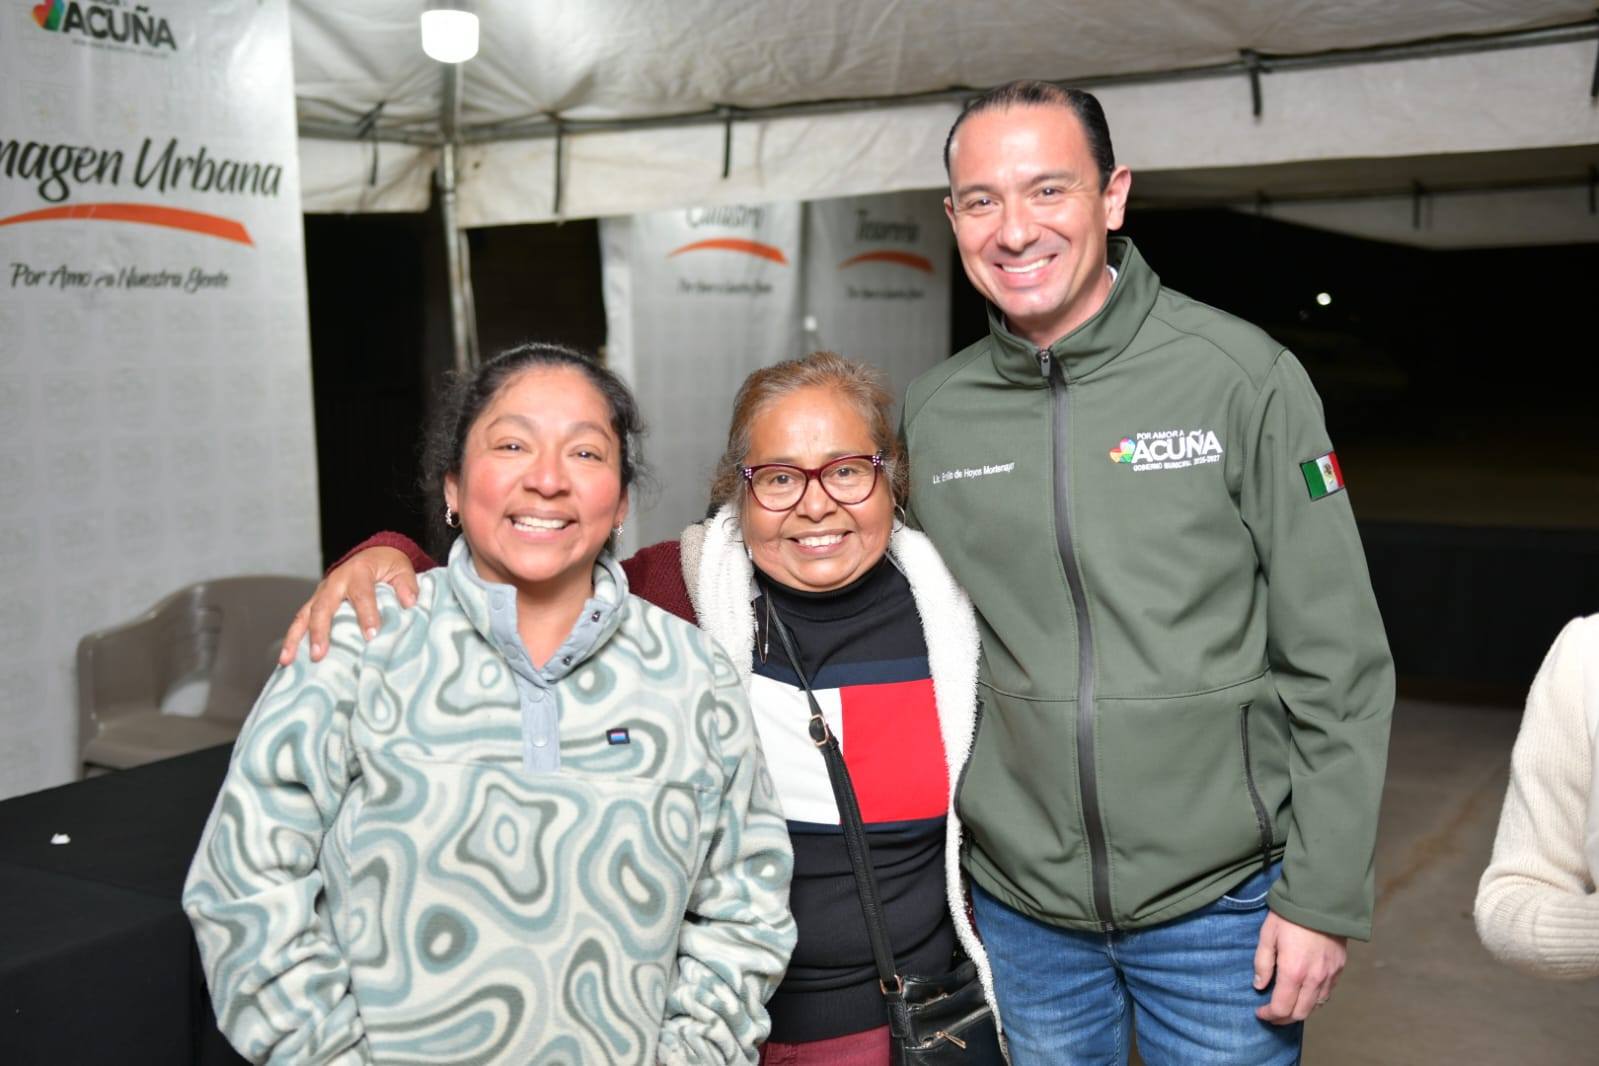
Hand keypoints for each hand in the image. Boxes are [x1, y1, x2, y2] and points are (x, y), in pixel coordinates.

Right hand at [278, 547, 419, 663]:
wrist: (371, 555)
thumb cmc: (387, 566)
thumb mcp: (401, 569)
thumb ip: (407, 585)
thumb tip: (409, 603)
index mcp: (358, 572)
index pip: (362, 594)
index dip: (366, 614)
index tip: (371, 635)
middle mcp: (335, 581)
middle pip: (323, 606)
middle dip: (320, 631)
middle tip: (320, 654)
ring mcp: (321, 593)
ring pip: (304, 615)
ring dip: (296, 638)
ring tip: (288, 660)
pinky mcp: (315, 603)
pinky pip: (300, 621)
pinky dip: (292, 640)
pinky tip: (286, 660)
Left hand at [1253, 911, 1345, 1023]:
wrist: (1322, 901)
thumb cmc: (1290, 916)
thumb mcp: (1267, 936)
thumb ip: (1262, 963)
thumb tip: (1259, 985)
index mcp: (1293, 972)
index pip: (1281, 1008)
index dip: (1269, 1015)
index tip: (1260, 1012)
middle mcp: (1313, 979)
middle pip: (1300, 1014)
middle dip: (1283, 1018)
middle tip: (1272, 1014)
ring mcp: (1329, 975)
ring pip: (1315, 1006)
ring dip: (1299, 1011)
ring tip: (1287, 1005)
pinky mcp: (1339, 969)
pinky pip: (1327, 994)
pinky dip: (1314, 1000)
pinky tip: (1304, 993)